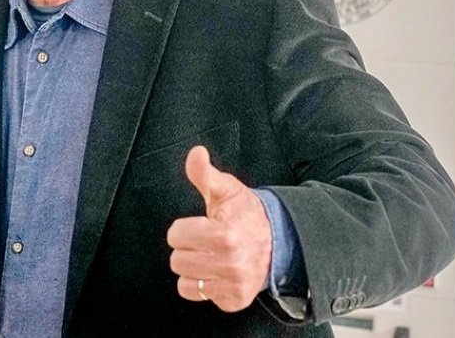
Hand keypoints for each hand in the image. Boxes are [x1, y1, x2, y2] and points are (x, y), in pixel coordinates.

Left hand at [166, 145, 272, 311]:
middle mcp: (230, 263)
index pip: (176, 235)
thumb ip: (204, 173)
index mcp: (224, 235)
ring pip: (184, 280)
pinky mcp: (234, 300)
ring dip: (193, 268)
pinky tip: (216, 271)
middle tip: (205, 241)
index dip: (183, 228)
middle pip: (177, 260)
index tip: (199, 224)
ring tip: (209, 256)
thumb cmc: (247, 213)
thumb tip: (196, 154)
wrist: (278, 240)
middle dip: (187, 248)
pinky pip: (198, 294)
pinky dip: (203, 285)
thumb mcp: (226, 189)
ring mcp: (233, 284)